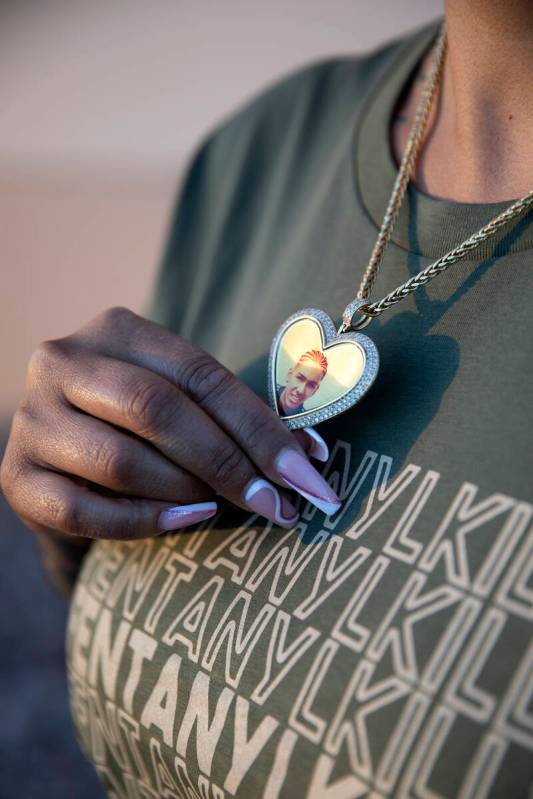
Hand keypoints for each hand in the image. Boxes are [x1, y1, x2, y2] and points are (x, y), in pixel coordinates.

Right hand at [0, 307, 339, 541]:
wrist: (71, 458)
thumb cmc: (146, 425)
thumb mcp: (184, 399)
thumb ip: (235, 415)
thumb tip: (310, 455)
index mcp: (116, 330)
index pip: (199, 374)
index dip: (259, 424)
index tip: (308, 471)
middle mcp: (62, 363)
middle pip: (156, 409)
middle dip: (229, 462)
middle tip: (278, 504)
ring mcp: (32, 420)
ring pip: (122, 460)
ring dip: (188, 491)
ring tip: (226, 506)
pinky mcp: (17, 477)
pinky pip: (85, 510)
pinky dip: (146, 522)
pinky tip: (187, 521)